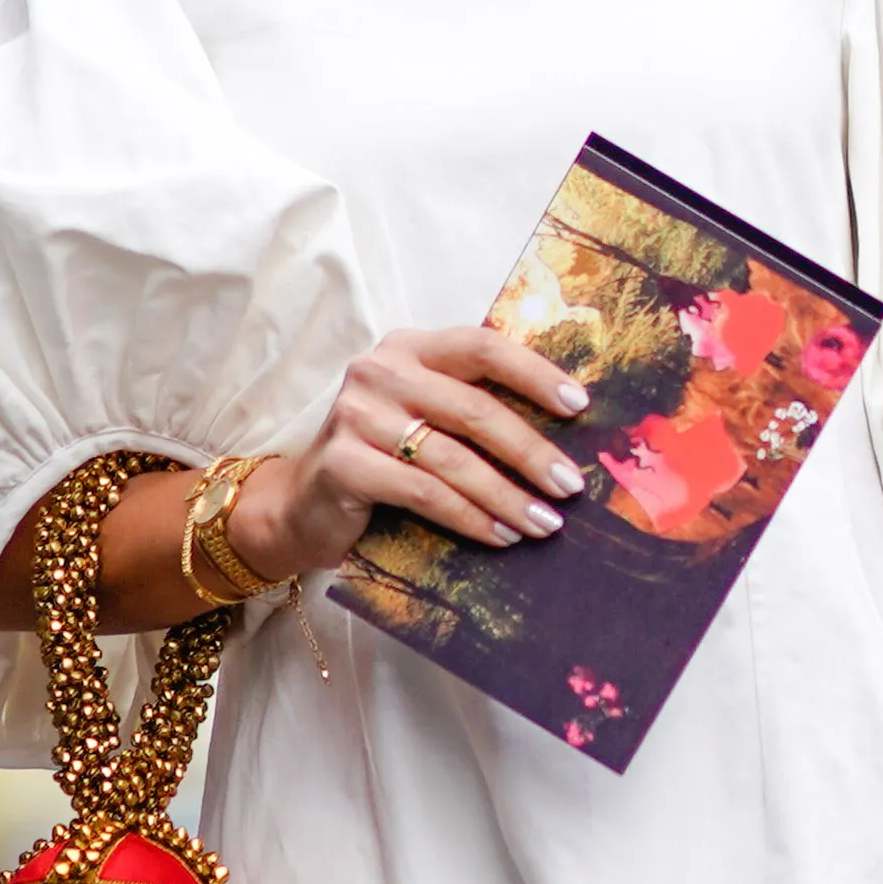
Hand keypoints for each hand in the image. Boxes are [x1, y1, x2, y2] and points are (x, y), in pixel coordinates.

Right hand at [231, 324, 594, 573]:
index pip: (482, 346)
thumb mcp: (427, 418)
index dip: (535, 374)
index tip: (581, 406)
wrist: (301, 505)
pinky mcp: (344, 464)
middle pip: (475, 409)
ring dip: (508, 496)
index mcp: (411, 348)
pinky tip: (501, 536)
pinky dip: (471, 518)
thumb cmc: (383, 459)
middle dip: (532, 452)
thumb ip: (476, 407)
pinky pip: (425, 494)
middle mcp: (380, 371)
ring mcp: (356, 416)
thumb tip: (567, 432)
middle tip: (571, 486)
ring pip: (454, 459)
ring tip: (544, 523)